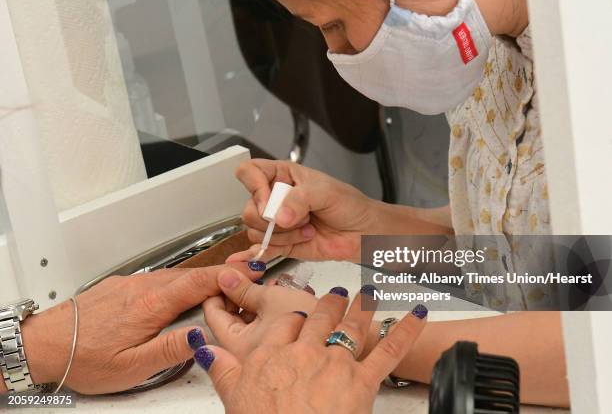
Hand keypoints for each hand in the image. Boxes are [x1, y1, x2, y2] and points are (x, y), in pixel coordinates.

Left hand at [20, 264, 260, 394]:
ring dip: (199, 281)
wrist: (45, 344)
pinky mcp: (122, 287)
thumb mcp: (133, 366)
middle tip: (243, 283)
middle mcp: (144, 287)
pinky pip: (159, 280)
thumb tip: (204, 335)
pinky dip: (178, 284)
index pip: (200, 281)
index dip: (229, 275)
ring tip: (216, 293)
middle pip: (192, 275)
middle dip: (220, 277)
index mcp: (151, 304)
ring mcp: (132, 284)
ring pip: (175, 277)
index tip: (251, 270)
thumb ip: (172, 349)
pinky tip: (179, 299)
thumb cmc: (84, 358)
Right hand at [195, 283, 427, 413]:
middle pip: (318, 317)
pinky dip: (405, 331)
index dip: (294, 318)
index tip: (298, 315)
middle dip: (329, 303)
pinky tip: (417, 314)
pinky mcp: (362, 382)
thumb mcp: (234, 400)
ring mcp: (335, 364)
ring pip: (350, 325)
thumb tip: (206, 349)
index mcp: (273, 354)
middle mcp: (304, 352)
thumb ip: (221, 370)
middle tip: (336, 294)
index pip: (285, 324)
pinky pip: (387, 351)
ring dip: (362, 307)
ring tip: (368, 294)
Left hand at [204, 268, 317, 360]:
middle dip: (243, 294)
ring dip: (262, 302)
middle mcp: (244, 358)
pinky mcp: (278, 354)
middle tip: (254, 277)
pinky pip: (268, 330)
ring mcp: (261, 357)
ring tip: (277, 285)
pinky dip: (274, 313)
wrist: (343, 340)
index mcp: (236, 346)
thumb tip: (225, 276)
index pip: (212, 313)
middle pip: (233, 318)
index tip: (227, 274)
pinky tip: (288, 298)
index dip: (218, 289)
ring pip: (252, 323)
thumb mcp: (272, 298)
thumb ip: (244, 288)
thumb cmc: (309, 327)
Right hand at [229, 159, 380, 262]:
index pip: (249, 172)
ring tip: (308, 229)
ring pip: (255, 230)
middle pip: (249, 209)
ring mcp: (275, 222)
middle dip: (273, 218)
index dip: (254, 187)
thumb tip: (278, 217)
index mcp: (282, 175)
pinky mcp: (280, 243)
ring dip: (283, 234)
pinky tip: (297, 241)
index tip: (269, 200)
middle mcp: (274, 197)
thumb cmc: (349, 205)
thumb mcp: (325, 192)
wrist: (362, 233)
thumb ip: (299, 199)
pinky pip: (263, 248)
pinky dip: (276, 248)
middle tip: (300, 217)